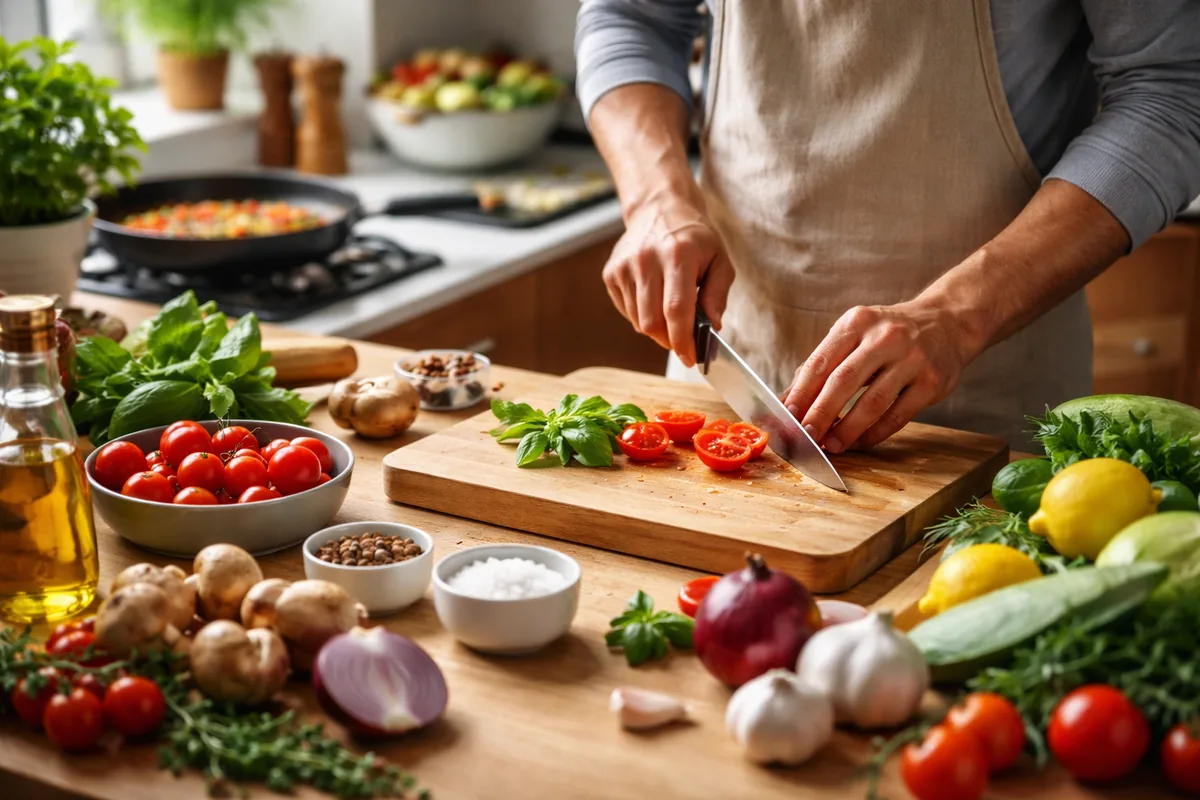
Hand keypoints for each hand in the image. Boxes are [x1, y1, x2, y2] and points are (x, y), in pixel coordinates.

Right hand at [603, 195, 734, 365]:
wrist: (660, 208)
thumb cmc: (694, 238)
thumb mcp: (720, 260)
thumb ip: (718, 295)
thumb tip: (712, 327)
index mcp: (677, 254)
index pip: (675, 309)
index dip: (682, 339)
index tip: (690, 357)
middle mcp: (646, 259)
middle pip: (651, 322)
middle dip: (669, 340)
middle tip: (683, 339)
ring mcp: (624, 266)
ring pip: (638, 321)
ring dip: (657, 327)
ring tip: (669, 309)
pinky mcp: (611, 272)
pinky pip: (627, 311)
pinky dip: (642, 315)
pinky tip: (654, 298)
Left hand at [781, 301, 974, 451]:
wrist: (948, 322)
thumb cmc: (888, 334)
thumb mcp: (854, 335)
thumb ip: (821, 366)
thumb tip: (786, 402)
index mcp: (856, 323)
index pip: (821, 361)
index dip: (801, 393)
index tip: (786, 417)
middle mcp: (884, 337)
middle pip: (843, 381)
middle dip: (820, 414)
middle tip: (805, 437)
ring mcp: (911, 359)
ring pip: (872, 402)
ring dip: (848, 429)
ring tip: (831, 446)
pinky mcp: (932, 382)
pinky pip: (898, 415)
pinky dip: (875, 433)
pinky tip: (859, 442)